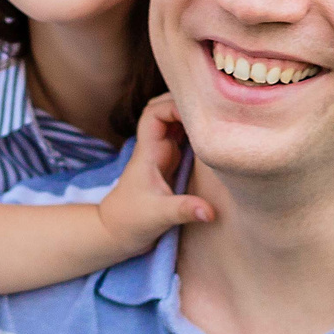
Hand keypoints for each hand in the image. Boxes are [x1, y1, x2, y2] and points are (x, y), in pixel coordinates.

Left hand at [93, 95, 213, 252]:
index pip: (153, 114)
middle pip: (164, 108)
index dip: (172, 105)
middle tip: (213, 107)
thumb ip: (183, 210)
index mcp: (148, 152)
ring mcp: (161, 153)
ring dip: (191, 114)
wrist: (116, 231)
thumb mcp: (158, 216)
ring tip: (217, 114)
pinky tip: (212, 132)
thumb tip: (210, 211)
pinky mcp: (169, 162)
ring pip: (174, 120)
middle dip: (184, 102)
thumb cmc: (131, 221)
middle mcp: (154, 147)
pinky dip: (195, 129)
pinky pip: (182, 136)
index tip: (197, 113)